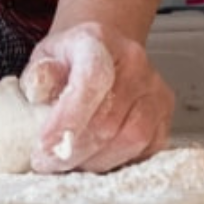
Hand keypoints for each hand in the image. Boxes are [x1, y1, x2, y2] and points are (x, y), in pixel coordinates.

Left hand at [20, 22, 173, 172]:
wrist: (102, 51)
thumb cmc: (71, 59)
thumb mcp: (44, 58)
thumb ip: (39, 75)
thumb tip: (38, 89)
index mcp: (98, 41)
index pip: (92, 79)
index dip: (68, 117)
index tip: (45, 144)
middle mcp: (133, 61)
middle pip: (108, 119)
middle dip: (73, 150)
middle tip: (48, 162)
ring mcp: (154, 87)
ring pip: (130, 139)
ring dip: (95, 161)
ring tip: (70, 161)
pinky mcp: (165, 113)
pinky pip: (145, 150)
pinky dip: (117, 162)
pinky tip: (95, 159)